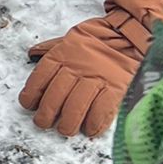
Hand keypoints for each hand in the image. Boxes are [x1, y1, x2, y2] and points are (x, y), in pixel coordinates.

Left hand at [20, 0, 162, 138]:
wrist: (134, 33)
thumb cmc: (101, 37)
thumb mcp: (72, 37)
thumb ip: (52, 48)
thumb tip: (32, 54)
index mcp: (64, 53)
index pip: (40, 77)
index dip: (31, 94)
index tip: (29, 105)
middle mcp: (78, 66)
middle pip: (55, 97)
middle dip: (46, 115)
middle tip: (44, 123)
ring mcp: (98, 78)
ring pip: (74, 108)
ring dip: (67, 124)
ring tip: (64, 129)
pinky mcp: (116, 88)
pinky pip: (100, 112)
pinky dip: (93, 125)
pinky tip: (88, 130)